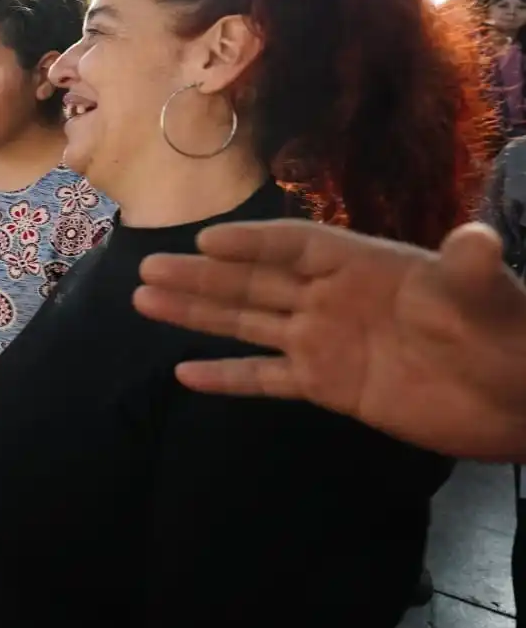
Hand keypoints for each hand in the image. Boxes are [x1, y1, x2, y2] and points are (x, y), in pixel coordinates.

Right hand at [135, 219, 525, 461]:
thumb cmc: (504, 332)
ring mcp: (324, 341)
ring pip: (247, 324)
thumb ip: (470, 266)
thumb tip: (477, 238)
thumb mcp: (485, 294)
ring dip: (197, 314)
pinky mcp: (327, 385)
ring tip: (145, 301)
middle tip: (147, 267)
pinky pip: (266, 378)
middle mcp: (331, 297)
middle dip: (201, 276)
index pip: (295, 246)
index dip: (252, 243)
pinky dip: (227, 376)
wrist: (518, 396)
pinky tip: (184, 374)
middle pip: (254, 282)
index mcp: (361, 265)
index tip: (206, 242)